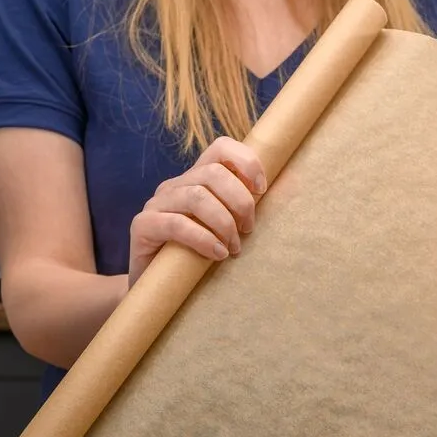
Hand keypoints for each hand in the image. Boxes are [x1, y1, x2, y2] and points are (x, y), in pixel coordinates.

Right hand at [128, 137, 266, 285]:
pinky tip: (217, 254)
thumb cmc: (198, 258)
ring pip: (196, 196)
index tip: (262, 190)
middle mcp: (174, 186)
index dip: (246, 162)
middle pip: (213, 172)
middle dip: (240, 201)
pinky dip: (203, 239)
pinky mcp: (143, 226)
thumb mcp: (227, 230)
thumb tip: (294, 184)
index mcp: (196, 180)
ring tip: (233, 248)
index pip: (221, 148)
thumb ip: (249, 209)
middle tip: (248, 230)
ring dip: (224, 223)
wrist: (156, 289)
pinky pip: (176, 224)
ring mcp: (156, 204)